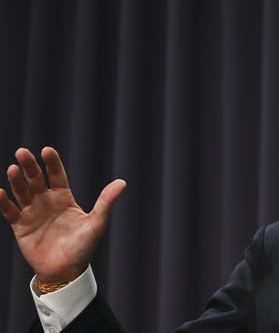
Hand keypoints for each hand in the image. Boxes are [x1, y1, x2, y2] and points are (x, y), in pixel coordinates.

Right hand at [0, 147, 125, 283]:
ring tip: (13, 169)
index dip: (52, 163)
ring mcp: (32, 213)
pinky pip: (9, 211)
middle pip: (36, 179)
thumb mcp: (97, 223)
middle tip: (22, 152)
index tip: (46, 150)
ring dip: (16, 180)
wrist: (66, 271)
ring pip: (22, 192)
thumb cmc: (84, 247)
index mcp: (64, 198)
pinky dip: (3, 202)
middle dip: (30, 166)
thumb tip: (122, 182)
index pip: (57, 175)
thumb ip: (106, 202)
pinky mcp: (20, 226)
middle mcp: (46, 202)